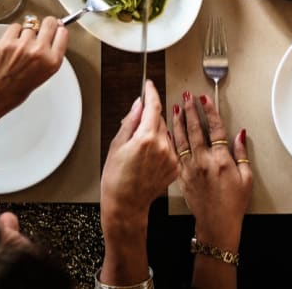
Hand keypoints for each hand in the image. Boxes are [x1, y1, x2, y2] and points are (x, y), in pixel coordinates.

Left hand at [0, 17, 67, 135]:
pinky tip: (10, 43)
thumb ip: (49, 56)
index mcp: (52, 62)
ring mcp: (23, 45)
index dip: (58, 29)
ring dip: (26, 32)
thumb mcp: (42, 76)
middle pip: (49, 23)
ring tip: (19, 45)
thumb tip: (51, 39)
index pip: (62, 33)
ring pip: (30, 25)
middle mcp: (40, 52)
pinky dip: (13, 32)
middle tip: (40, 28)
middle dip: (45, 24)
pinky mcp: (6, 42)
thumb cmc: (13, 92)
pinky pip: (15, 27)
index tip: (56, 27)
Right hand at [99, 81, 177, 285]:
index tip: (150, 85)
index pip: (153, 106)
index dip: (151, 93)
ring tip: (141, 152)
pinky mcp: (176, 166)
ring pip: (167, 134)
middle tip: (135, 134)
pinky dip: (162, 148)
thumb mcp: (117, 145)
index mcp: (147, 138)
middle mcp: (163, 145)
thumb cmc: (115, 179)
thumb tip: (139, 103)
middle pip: (160, 120)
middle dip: (150, 120)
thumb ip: (131, 121)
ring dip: (157, 135)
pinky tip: (149, 161)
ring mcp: (172, 157)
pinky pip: (170, 148)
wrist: (125, 206)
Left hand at [171, 92, 250, 251]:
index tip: (204, 100)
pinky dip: (171, 141)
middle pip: (195, 130)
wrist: (216, 224)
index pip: (215, 128)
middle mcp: (203, 162)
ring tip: (174, 109)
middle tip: (186, 97)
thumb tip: (239, 134)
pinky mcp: (182, 177)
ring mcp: (190, 169)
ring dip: (177, 123)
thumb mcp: (246, 177)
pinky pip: (175, 154)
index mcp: (221, 160)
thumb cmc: (233, 203)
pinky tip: (168, 133)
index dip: (209, 111)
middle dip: (190, 111)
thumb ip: (241, 153)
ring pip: (181, 140)